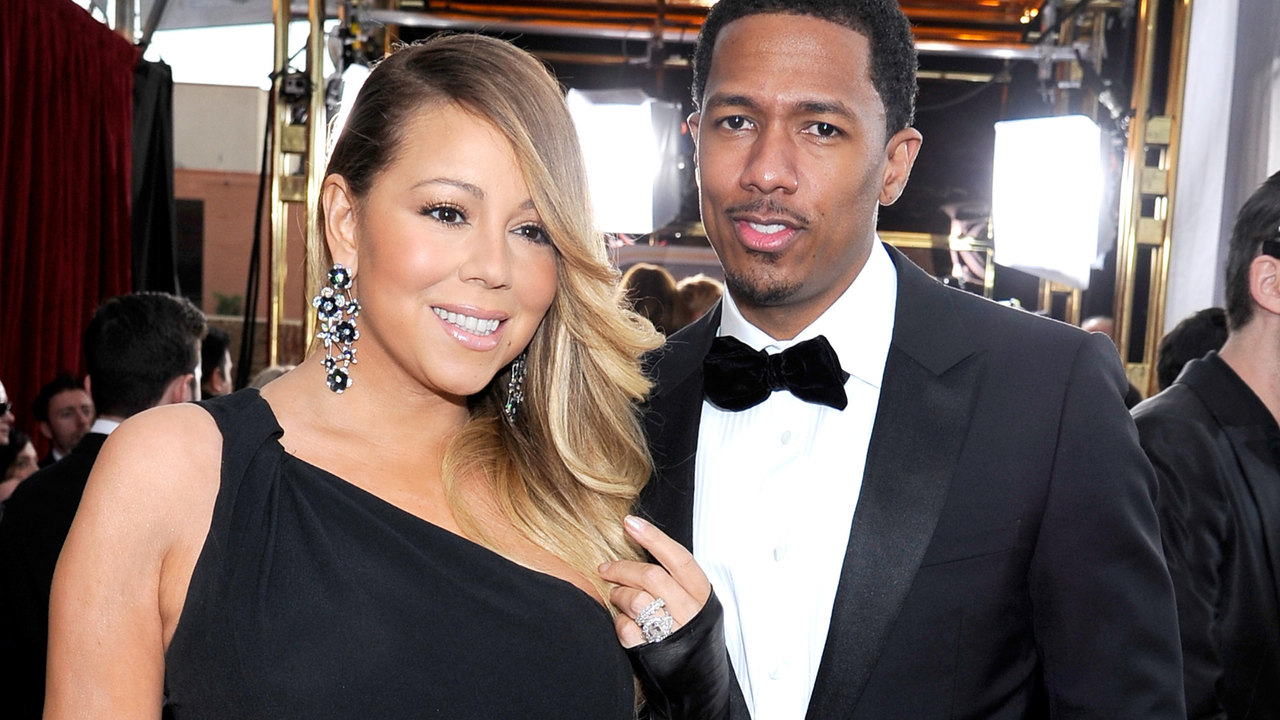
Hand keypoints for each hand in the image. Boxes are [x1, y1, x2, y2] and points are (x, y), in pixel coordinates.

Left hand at [600, 515, 711, 647]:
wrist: (697, 681)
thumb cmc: (691, 634)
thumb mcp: (695, 603)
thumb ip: (675, 580)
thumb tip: (643, 551)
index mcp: (702, 594)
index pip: (678, 557)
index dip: (653, 537)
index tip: (630, 522)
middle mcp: (690, 612)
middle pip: (651, 577)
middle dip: (622, 569)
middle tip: (605, 569)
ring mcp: (673, 633)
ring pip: (636, 600)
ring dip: (618, 596)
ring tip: (616, 597)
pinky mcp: (654, 653)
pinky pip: (626, 629)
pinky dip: (619, 623)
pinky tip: (623, 622)